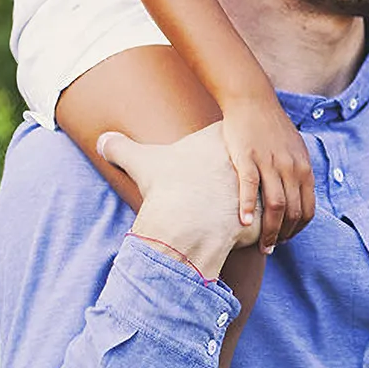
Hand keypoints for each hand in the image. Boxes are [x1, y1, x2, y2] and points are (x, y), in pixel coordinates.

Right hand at [98, 123, 255, 279]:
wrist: (186, 224)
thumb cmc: (166, 190)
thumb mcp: (142, 162)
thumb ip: (122, 148)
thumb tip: (102, 141)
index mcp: (223, 137)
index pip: (227, 134)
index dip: (214, 148)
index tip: (203, 159)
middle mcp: (248, 157)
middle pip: (248, 160)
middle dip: (238, 173)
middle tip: (220, 185)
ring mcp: (261, 183)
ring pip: (258, 190)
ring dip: (249, 202)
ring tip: (228, 214)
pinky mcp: (266, 210)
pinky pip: (262, 217)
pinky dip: (251, 226)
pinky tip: (235, 232)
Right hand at [218, 96, 316, 251]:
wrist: (253, 101)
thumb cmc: (272, 128)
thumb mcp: (295, 149)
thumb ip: (299, 172)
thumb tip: (299, 197)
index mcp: (303, 167)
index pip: (308, 208)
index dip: (298, 229)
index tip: (286, 239)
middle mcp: (290, 167)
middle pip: (292, 211)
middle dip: (283, 235)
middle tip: (271, 248)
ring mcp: (269, 162)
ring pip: (274, 205)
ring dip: (268, 230)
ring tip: (261, 246)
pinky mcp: (248, 158)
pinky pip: (249, 187)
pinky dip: (247, 207)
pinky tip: (243, 224)